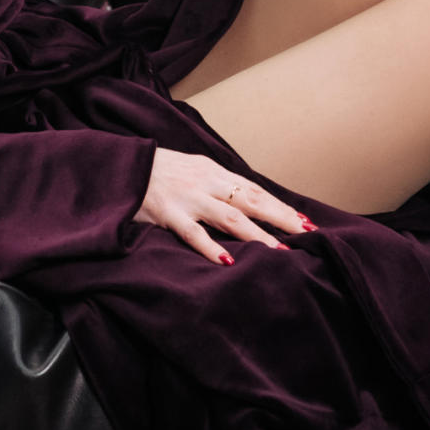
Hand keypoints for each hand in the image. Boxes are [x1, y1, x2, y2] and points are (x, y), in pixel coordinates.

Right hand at [133, 148, 316, 263]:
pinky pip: (194, 233)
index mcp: (214, 171)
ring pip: (231, 218)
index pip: (255, 190)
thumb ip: (218, 185)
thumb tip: (249, 202)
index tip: (305, 221)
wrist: (122, 167)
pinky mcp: (169, 214)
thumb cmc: (160, 172)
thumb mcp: (193, 170)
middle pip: (252, 201)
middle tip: (307, 233)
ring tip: (281, 252)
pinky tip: (229, 262)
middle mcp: (207, 182)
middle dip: (282, 218)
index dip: (281, 206)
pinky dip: (212, 248)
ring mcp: (189, 198)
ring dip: (258, 236)